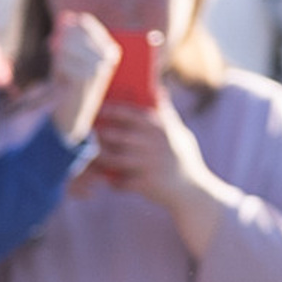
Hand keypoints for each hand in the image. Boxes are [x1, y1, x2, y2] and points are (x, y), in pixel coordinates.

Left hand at [44, 11, 120, 147]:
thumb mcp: (70, 53)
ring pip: (67, 45)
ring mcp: (101, 65)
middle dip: (60, 43)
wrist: (71, 112)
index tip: (61, 41)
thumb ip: (70, 34)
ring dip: (59, 57)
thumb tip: (67, 17)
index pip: (84, 21)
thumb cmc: (69, 80)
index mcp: (110, 48)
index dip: (66, 27)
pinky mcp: (89, 75)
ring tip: (63, 71)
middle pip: (73, 31)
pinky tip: (64, 80)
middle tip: (60, 57)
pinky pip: (63, 60)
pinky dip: (58, 69)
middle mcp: (110, 55)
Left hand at [96, 94, 233, 260]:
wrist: (193, 192)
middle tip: (88, 135)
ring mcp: (146, 164)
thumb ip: (167, 113)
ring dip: (99, 158)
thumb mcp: (180, 134)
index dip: (109, 110)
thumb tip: (159, 89)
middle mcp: (151, 144)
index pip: (127, 113)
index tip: (98, 110)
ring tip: (96, 157)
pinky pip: (118, 181)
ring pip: (110, 158)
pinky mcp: (143, 183)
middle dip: (98, 135)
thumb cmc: (186, 160)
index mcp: (159, 128)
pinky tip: (113, 181)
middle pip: (113, 135)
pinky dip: (114, 182)